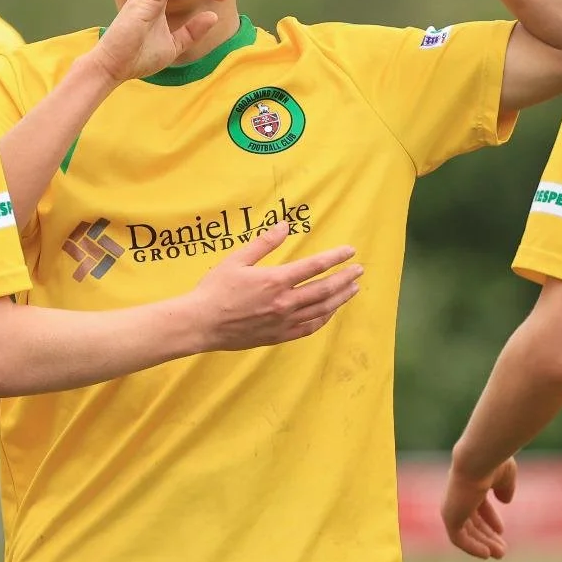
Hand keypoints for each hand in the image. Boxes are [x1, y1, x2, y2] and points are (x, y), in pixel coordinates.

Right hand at [189, 221, 362, 349]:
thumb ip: (263, 243)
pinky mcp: (279, 336)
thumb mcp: (236, 260)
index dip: (335, 257)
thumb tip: (284, 226)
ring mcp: (284, 321)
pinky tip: (330, 312)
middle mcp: (284, 302)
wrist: (201, 323)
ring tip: (353, 289)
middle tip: (359, 270)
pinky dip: (324, 318)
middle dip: (345, 278)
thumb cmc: (215, 289)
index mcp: (275, 280)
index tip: (350, 251)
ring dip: (340, 298)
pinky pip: (309, 327)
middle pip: (324, 289)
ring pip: (321, 309)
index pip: (314, 266)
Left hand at [440, 455, 517, 559]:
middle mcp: (457, 495)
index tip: (501, 531)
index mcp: (468, 483)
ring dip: (483, 544)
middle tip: (502, 550)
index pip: (477, 505)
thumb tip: (505, 501)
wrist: (478, 460)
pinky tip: (486, 554)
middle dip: (486, 535)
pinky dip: (471, 547)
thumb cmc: (494, 463)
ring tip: (500, 554)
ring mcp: (452, 505)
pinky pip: (458, 538)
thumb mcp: (505, 476)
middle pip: (471, 521)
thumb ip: (505, 488)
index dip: (489, 518)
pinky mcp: (449, 516)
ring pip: (466, 531)